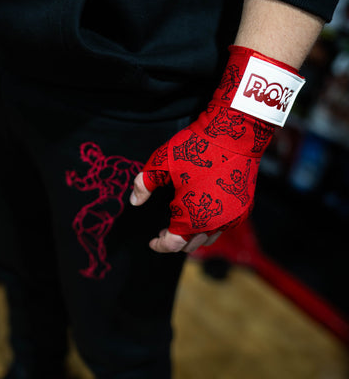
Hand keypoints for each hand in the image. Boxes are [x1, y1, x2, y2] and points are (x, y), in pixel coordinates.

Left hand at [130, 46, 303, 252]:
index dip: (159, 245)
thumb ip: (143, 185)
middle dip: (175, 241)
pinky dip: (210, 226)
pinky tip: (202, 214)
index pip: (172, 244)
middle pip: (191, 244)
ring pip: (209, 238)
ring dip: (193, 236)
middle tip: (164, 232)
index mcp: (192, 217)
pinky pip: (224, 226)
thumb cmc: (195, 148)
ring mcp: (232, 217)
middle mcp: (214, 223)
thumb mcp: (161, 163)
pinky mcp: (244, 208)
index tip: (152, 241)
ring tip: (182, 225)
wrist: (234, 133)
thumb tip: (134, 202)